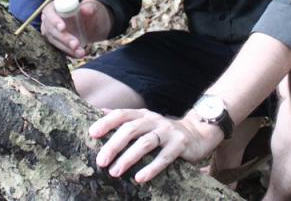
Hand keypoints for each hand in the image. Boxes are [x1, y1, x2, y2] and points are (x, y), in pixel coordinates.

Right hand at [41, 0, 108, 57]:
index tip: (63, 28)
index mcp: (55, 6)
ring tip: (81, 52)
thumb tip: (86, 10)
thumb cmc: (90, 12)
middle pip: (51, 29)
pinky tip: (78, 55)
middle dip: (63, 38)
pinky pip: (59, 49)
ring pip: (54, 41)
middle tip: (76, 44)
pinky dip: (69, 53)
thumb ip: (90, 8)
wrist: (93, 24)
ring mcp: (51, 32)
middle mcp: (49, 19)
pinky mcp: (55, 42)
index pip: (49, 12)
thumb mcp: (92, 7)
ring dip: (67, 48)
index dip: (54, 20)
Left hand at [89, 108, 223, 182]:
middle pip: (130, 129)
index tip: (92, 134)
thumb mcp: (144, 121)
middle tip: (101, 161)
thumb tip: (99, 112)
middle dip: (113, 145)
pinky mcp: (180, 145)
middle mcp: (153, 120)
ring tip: (115, 172)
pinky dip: (151, 168)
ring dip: (128, 158)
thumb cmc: (163, 131)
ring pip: (145, 143)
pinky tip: (140, 178)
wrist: (198, 133)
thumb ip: (124, 118)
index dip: (106, 123)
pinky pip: (164, 157)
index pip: (121, 115)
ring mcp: (167, 131)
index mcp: (142, 114)